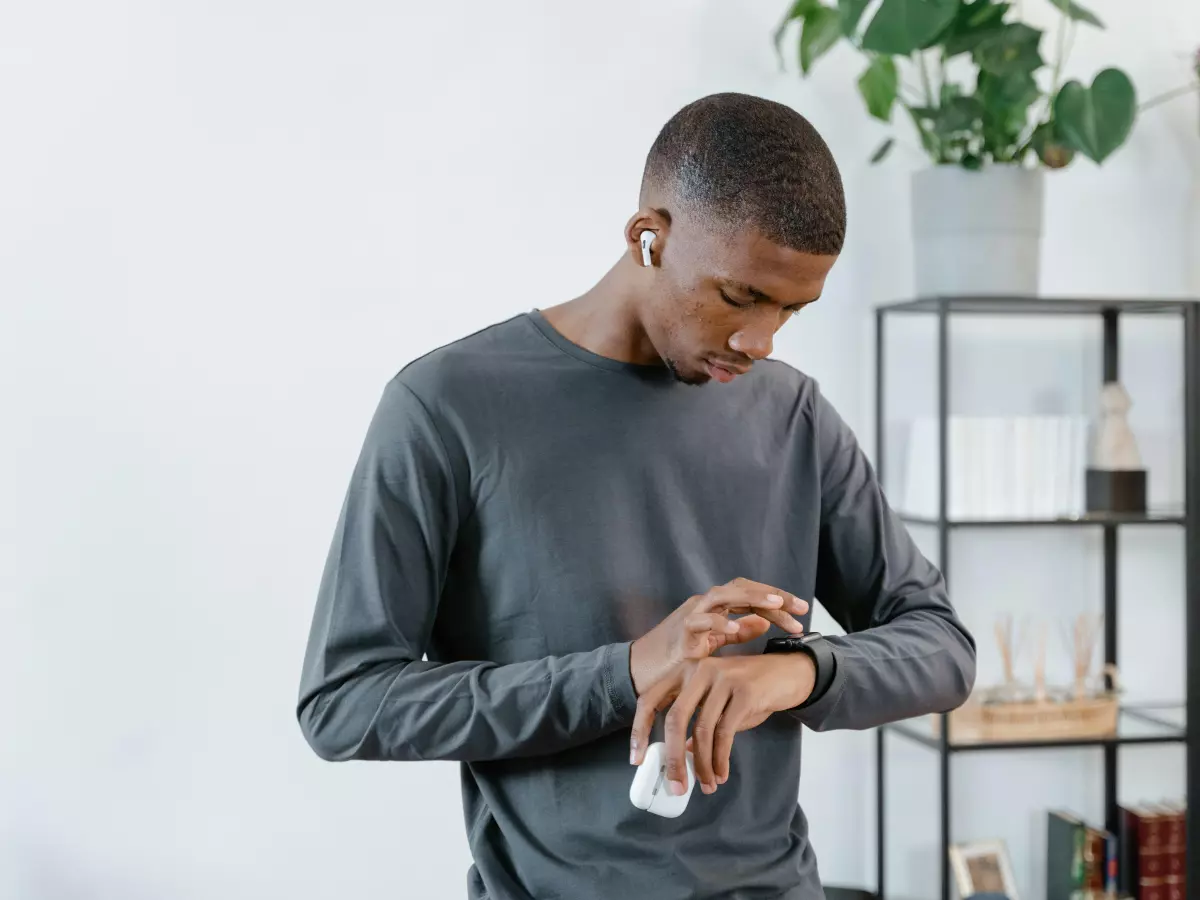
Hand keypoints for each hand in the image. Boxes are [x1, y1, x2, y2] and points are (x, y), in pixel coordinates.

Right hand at [629, 578, 807, 696]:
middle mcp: (704, 604)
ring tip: (775, 606)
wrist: (641, 670)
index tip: (802, 612)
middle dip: (773, 597)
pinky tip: (736, 628)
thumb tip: (765, 622)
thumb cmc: (676, 658)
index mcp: (715, 607)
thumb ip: (738, 631)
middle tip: (801, 608)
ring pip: (723, 595)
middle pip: (742, 588)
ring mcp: (691, 615)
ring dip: (750, 598)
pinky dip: (718, 623)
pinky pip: (700, 622)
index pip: (750, 594)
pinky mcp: (680, 633)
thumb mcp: (714, 643)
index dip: (777, 601)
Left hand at [629, 653, 815, 796]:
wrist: (787, 673)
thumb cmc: (747, 690)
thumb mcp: (717, 701)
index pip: (650, 700)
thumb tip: (681, 753)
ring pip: (702, 730)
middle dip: (674, 758)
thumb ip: (696, 721)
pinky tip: (721, 773)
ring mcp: (723, 679)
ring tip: (706, 785)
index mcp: (684, 670)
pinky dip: (721, 759)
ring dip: (702, 764)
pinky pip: (725, 733)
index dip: (639, 730)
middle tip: (676, 786)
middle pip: (675, 719)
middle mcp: (699, 670)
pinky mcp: (745, 692)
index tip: (636, 759)